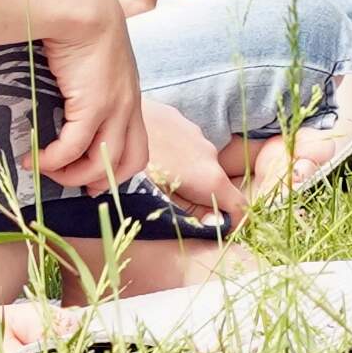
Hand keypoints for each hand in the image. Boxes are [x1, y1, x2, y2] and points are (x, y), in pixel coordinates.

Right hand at [32, 0, 161, 192]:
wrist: (81, 4)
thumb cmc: (80, 25)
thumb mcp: (92, 60)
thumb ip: (86, 82)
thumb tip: (65, 98)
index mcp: (130, 96)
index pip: (138, 145)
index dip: (117, 169)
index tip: (90, 180)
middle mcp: (129, 105)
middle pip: (130, 162)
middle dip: (101, 181)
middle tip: (71, 184)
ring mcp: (115, 107)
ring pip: (103, 162)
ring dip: (71, 175)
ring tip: (43, 169)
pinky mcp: (93, 104)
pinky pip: (75, 147)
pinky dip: (54, 160)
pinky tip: (35, 158)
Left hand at [138, 101, 246, 221]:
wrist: (111, 120)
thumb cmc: (133, 172)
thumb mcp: (158, 203)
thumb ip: (190, 215)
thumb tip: (215, 225)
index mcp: (209, 178)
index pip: (239, 207)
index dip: (233, 223)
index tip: (219, 231)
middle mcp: (210, 153)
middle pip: (217, 185)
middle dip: (203, 199)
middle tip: (171, 207)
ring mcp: (196, 134)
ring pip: (199, 163)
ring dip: (187, 176)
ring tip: (155, 180)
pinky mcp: (179, 120)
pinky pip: (186, 146)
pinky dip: (176, 157)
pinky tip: (151, 158)